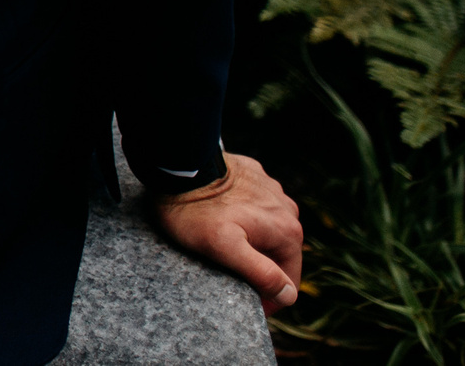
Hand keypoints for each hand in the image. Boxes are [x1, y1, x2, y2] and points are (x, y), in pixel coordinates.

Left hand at [152, 153, 302, 311]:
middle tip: (226, 272)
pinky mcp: (254, 175)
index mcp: (287, 231)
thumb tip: (288, 294)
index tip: (243, 301)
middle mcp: (287, 209)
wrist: (176, 164)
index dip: (267, 298)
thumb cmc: (195, 210)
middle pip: (278, 255)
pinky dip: (243, 216)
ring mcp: (271, 190)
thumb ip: (261, 273)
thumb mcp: (224, 248)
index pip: (288, 282)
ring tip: (221, 244)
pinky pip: (255, 205)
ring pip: (267, 229)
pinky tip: (220, 217)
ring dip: (251, 241)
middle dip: (258, 269)